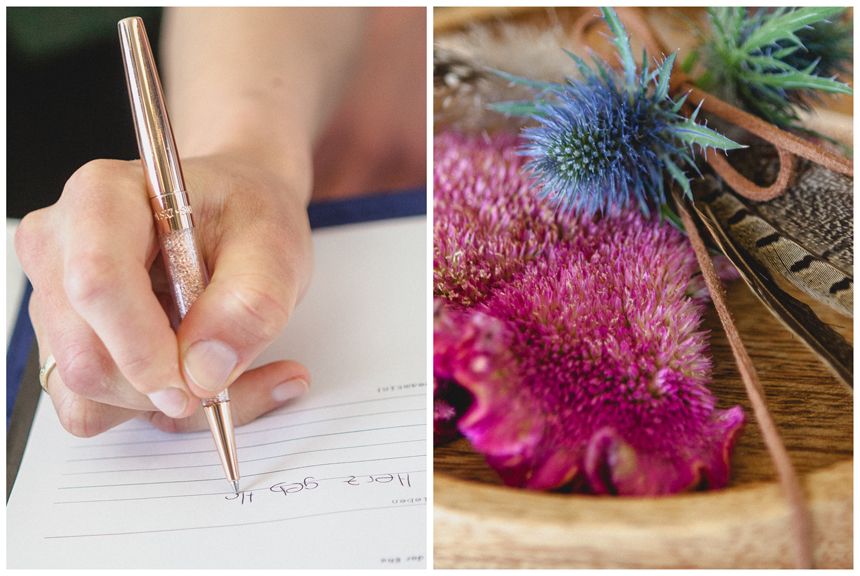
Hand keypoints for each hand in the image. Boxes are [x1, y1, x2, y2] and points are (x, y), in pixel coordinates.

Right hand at [16, 155, 313, 435]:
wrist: (235, 216)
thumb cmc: (246, 216)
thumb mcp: (275, 243)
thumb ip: (251, 302)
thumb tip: (204, 370)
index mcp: (103, 198)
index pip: (97, 284)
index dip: (143, 348)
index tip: (196, 383)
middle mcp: (60, 248)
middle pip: (85, 355)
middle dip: (165, 386)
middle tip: (235, 370)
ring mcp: (55, 302)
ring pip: (88, 395)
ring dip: (169, 402)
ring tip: (231, 365)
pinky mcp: (66, 347)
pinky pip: (97, 410)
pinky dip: (159, 410)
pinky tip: (206, 379)